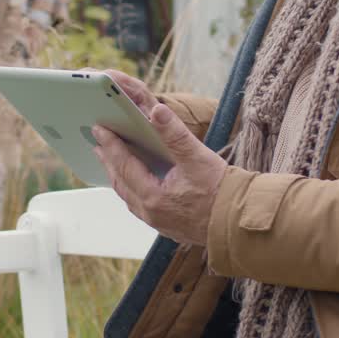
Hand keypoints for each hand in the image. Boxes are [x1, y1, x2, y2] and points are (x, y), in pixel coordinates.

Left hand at [91, 72, 226, 245]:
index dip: (110, 144)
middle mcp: (150, 213)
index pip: (124, 165)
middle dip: (108, 160)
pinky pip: (139, 205)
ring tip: (111, 159)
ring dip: (118, 175)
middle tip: (98, 142)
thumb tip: (157, 111)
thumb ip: (175, 134)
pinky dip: (132, 188)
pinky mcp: (167, 226)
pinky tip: (135, 181)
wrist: (240, 223)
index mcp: (153, 196)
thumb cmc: (222, 191)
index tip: (100, 129)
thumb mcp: (197, 158)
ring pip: (128, 195)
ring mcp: (157, 222)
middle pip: (120, 182)